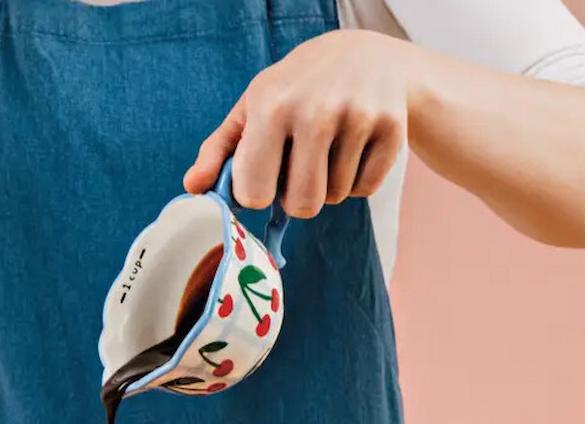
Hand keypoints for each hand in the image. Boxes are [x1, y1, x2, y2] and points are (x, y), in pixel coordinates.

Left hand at [184, 30, 410, 216]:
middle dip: (297, 197)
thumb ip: (220, 151)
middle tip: (300, 166)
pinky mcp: (392, 128)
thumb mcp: (253, 109)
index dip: (258, 193)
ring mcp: (357, 117)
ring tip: (328, 149)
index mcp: (271, 106)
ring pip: (334, 199)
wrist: (366, 57)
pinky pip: (364, 191)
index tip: (264, 174)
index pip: (254, 194)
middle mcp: (315, 110)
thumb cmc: (297, 90)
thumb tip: (192, 189)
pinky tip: (354, 148)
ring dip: (328, 186)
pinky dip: (357, 181)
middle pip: (302, 206)